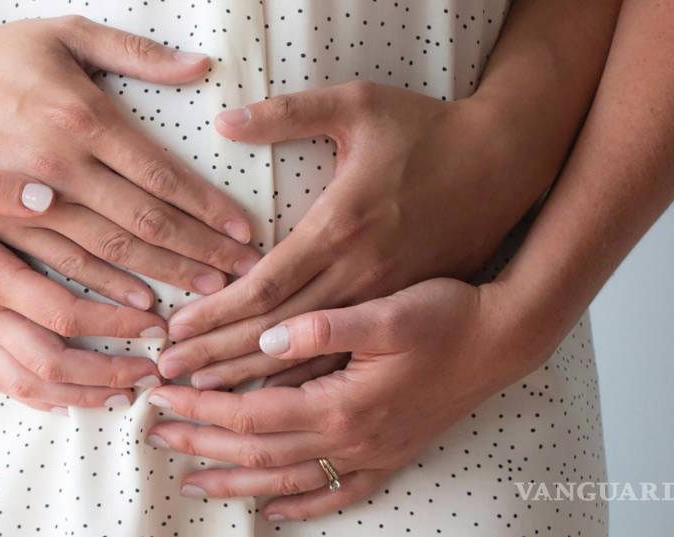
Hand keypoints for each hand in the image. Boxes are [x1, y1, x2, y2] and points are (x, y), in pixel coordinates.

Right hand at [0, 14, 261, 299]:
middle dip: (199, 253)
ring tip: (206, 297)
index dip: (206, 207)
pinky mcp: (5, 223)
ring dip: (161, 277)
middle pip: (143, 224)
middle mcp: (59, 168)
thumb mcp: (65, 33)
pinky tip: (137, 308)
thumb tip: (200, 66)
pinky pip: (61, 267)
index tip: (245, 231)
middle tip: (244, 276)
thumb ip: (135, 52)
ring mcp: (29, 202)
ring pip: (107, 255)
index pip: (160, 176)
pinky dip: (102, 292)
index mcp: (81, 120)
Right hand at [0, 143, 166, 412]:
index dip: (114, 324)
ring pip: (26, 384)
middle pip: (51, 364)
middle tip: (153, 373)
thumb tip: (47, 192)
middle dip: (107, 374)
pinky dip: (38, 396)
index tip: (156, 322)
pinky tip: (66, 399)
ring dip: (78, 395)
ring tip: (122, 397)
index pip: (63, 314)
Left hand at [143, 278, 546, 519]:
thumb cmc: (446, 316)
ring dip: (237, 481)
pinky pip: (337, 494)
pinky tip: (274, 511)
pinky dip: (302, 506)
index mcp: (340, 404)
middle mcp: (351, 440)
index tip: (162, 395)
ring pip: (288, 481)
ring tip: (194, 480)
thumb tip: (267, 338)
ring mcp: (371, 455)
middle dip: (203, 443)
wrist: (503, 340)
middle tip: (156, 435)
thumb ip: (323, 327)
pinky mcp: (389, 457)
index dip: (201, 406)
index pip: (250, 413)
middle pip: (258, 453)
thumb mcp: (385, 311)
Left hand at [157, 81, 544, 386]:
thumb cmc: (428, 130)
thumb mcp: (359, 104)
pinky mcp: (402, 312)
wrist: (507, 166)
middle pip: (274, 333)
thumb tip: (224, 120)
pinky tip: (271, 404)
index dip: (213, 314)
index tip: (172, 332)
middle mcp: (359, 275)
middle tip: (166, 376)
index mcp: (341, 228)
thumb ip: (289, 114)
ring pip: (308, 359)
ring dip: (252, 380)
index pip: (263, 287)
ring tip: (201, 397)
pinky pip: (346, 362)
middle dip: (216, 357)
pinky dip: (305, 383)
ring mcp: (384, 301)